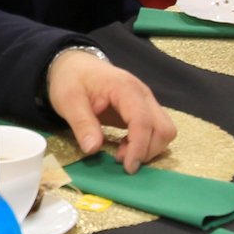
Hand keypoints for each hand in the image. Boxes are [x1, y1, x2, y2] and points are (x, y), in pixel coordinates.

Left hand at [46, 49, 175, 171]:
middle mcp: (143, 94)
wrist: (75, 65)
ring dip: (149, 148)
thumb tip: (93, 149)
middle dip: (148, 150)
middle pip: (163, 128)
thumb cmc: (72, 80)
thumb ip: (82, 124)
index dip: (138, 147)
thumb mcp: (68, 101)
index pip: (142, 120)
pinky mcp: (144, 109)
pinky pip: (157, 130)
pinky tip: (125, 146)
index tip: (127, 167)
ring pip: (165, 130)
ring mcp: (146, 101)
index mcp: (125, 88)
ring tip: (122, 153)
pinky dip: (147, 144)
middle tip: (121, 160)